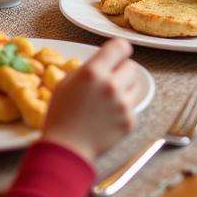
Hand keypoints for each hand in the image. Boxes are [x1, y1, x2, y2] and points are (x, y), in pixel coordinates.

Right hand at [42, 38, 140, 161]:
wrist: (66, 149)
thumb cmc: (61, 115)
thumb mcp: (66, 83)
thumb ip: (87, 69)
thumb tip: (104, 61)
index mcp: (93, 72)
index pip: (120, 46)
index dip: (120, 49)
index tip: (119, 54)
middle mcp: (110, 85)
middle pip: (131, 66)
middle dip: (121, 71)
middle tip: (110, 81)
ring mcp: (122, 104)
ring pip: (135, 85)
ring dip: (125, 89)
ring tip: (108, 100)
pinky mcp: (130, 120)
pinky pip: (132, 106)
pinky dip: (123, 109)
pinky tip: (108, 117)